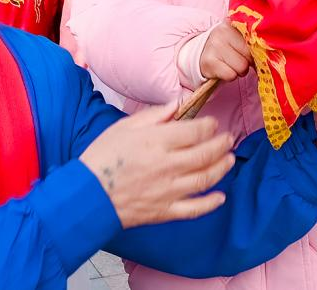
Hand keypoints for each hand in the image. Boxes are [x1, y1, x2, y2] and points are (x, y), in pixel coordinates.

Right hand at [79, 104, 235, 227]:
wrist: (87, 194)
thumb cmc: (102, 157)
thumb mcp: (124, 127)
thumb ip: (154, 115)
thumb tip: (177, 105)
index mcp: (157, 142)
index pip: (195, 132)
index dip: (210, 126)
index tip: (214, 123)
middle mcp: (167, 165)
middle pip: (205, 153)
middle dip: (221, 144)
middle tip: (228, 138)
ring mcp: (168, 190)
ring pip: (205, 178)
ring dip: (222, 168)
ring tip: (229, 159)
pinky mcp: (165, 211)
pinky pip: (194, 209)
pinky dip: (211, 203)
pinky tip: (220, 196)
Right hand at [199, 23, 251, 81]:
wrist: (201, 53)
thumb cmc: (226, 46)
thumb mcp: (237, 37)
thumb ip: (251, 41)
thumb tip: (269, 56)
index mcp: (232, 23)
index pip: (255, 41)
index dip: (255, 51)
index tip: (251, 54)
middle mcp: (222, 32)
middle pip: (249, 56)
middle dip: (247, 62)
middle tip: (238, 60)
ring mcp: (214, 46)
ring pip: (242, 67)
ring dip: (239, 71)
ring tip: (231, 65)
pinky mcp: (208, 62)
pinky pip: (230, 75)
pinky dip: (229, 76)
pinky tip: (223, 69)